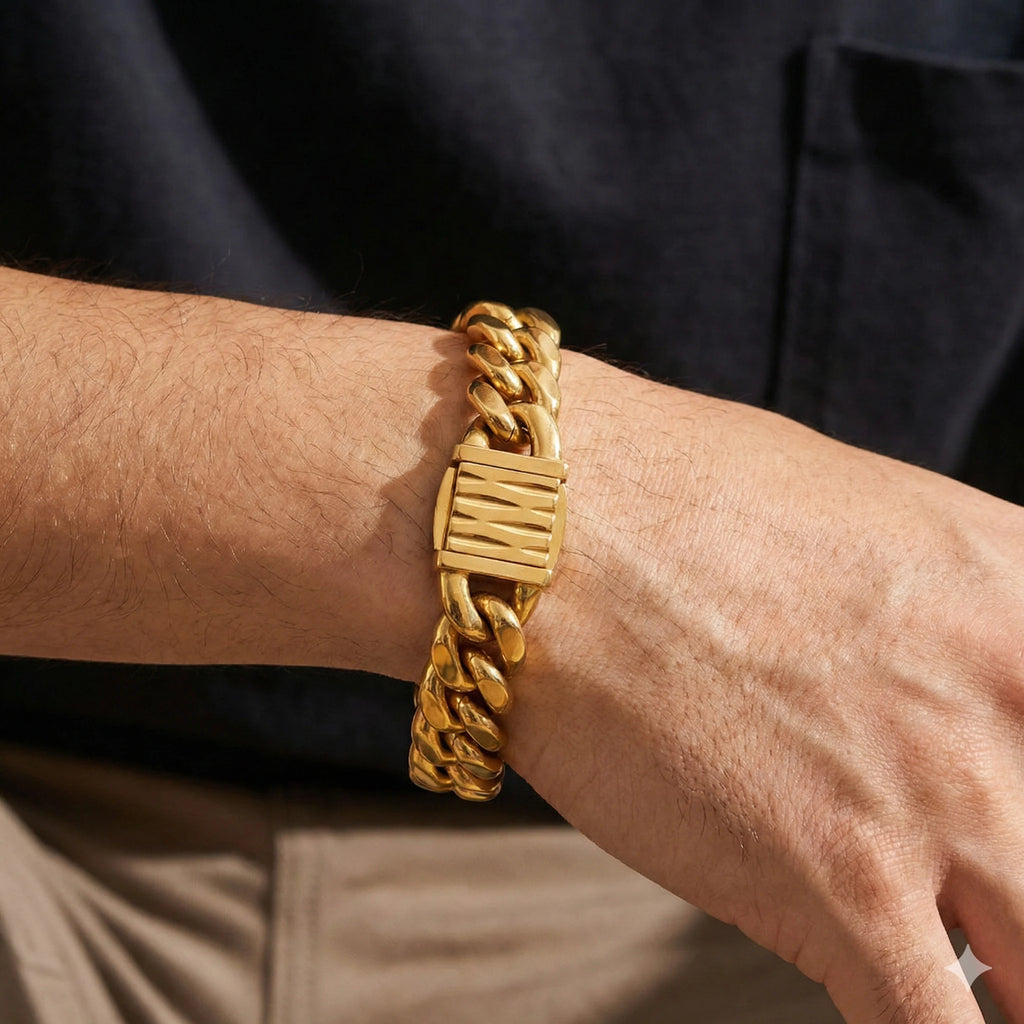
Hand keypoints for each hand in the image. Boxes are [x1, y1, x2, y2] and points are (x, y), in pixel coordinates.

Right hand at [509, 352, 1023, 1022]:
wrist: (536, 530)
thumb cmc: (665, 497)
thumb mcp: (851, 518)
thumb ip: (931, 613)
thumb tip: (931, 683)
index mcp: (1022, 595)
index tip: (1003, 818)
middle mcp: (1008, 701)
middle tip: (976, 904)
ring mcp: (940, 802)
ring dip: (1006, 979)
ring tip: (935, 957)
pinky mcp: (842, 891)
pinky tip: (886, 1002)